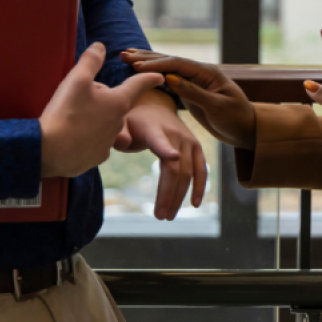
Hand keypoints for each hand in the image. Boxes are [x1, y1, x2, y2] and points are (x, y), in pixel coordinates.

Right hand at [39, 43, 164, 178]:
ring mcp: (108, 143)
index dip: (149, 78)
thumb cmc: (65, 112)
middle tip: (80, 98)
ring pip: (105, 124)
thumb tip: (100, 46)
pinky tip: (72, 136)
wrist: (48, 151)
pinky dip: (87, 138)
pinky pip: (95, 142)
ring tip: (73, 117)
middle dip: (104, 99)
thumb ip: (91, 61)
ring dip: (96, 119)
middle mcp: (119, 124)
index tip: (160, 77)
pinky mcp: (96, 158)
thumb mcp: (76, 79)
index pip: (137, 85)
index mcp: (118, 102)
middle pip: (115, 105)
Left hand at [114, 91, 207, 219]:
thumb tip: (121, 142)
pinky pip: (201, 168)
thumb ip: (120, 134)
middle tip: (160, 216)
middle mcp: (176, 135)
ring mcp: (188, 140)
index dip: (166, 149)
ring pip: (188, 173)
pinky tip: (194, 204)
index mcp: (155, 130)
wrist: (155, 106)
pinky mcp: (196, 146)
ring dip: (180, 196)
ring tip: (168, 215)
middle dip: (168, 194)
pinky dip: (200, 186)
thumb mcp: (122, 124)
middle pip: (175, 168)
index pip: (160, 141)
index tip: (173, 158)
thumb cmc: (135, 121)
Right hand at [120, 49, 256, 149]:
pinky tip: (140, 72)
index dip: (156, 64)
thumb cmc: (235, 119)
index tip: (136, 66)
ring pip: (167, 68)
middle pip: (169, 61)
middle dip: (146, 57)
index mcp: (207, 73)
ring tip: (126, 57)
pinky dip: (153, 74)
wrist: (247, 129)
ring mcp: (194, 80)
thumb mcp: (216, 107)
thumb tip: (171, 78)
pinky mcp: (190, 90)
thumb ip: (194, 92)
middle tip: (124, 55)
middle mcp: (199, 73)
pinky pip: (168, 78)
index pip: (177, 64)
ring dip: (147, 62)